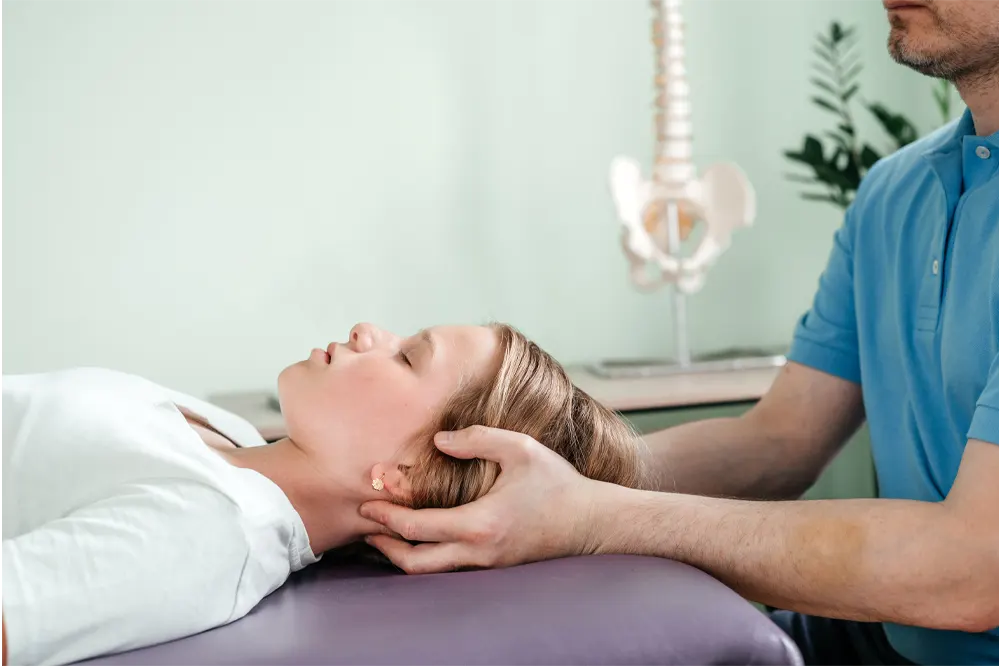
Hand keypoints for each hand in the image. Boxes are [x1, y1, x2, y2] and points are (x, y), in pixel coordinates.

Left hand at [359, 426, 607, 573]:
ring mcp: (487, 564)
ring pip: (430, 571)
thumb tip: (439, 441)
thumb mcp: (520, 449)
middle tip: (365, 527)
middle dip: (384, 545)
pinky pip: (449, 568)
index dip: (387, 515)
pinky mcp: (495, 566)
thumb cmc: (558, 484)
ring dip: (402, 554)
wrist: (593, 522)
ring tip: (383, 534)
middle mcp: (479, 552)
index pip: (418, 526)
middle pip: (415, 563)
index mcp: (480, 524)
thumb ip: (477, 439)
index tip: (366, 502)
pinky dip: (426, 556)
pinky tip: (419, 540)